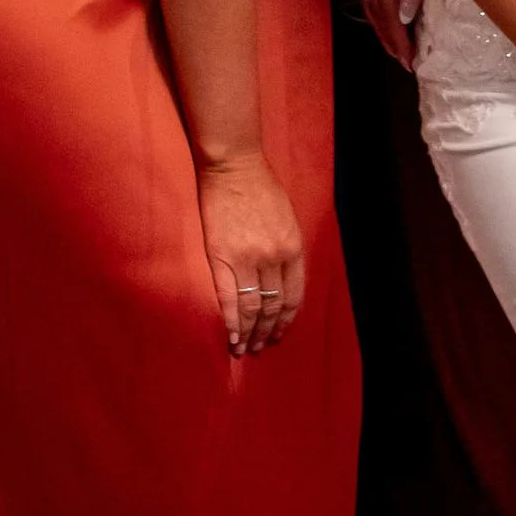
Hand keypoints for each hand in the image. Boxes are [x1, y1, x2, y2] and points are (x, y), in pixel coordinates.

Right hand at [198, 152, 304, 353]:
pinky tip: (230, 337)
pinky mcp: (222, 257)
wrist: (233, 166)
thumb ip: (287, 249)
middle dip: (267, 331)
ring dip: (249, 333)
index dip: (286, 319)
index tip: (280, 333)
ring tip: (244, 349)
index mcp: (293, 247)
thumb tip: (281, 279)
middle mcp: (274, 257)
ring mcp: (248, 259)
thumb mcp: (287, 218)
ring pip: (252, 309)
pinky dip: (230, 321)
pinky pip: (229, 298)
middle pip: (273, 306)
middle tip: (261, 347)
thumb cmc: (261, 187)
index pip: (293, 295)